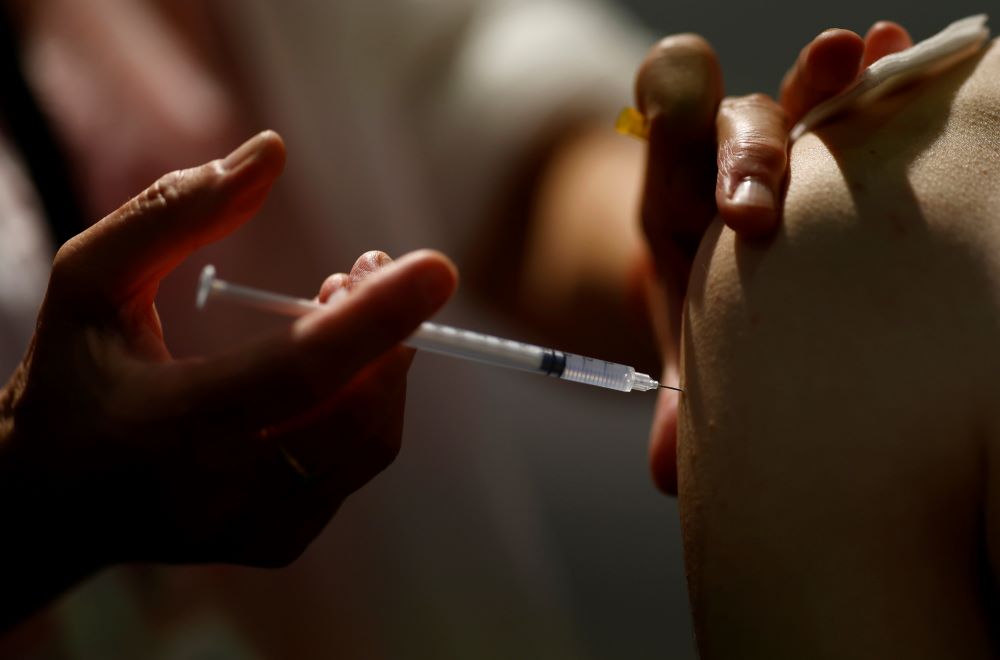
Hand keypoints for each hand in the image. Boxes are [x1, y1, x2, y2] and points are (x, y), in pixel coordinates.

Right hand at [0, 131, 457, 626]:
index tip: (438, 268)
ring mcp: (252, 532)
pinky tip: (329, 368)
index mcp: (162, 427)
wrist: (49, 502)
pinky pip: (354, 465)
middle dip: (384, 333)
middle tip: (361, 269)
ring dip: (381, 365)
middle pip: (354, 415)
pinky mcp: (277, 544)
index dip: (375, 317)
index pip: (298, 373)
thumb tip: (273, 152)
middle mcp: (214, 495)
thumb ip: (174, 213)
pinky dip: (363, 404)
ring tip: (339, 307)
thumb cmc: (72, 376)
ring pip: (369, 443)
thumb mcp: (91, 281)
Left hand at [637, 23, 911, 492]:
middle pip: (735, 128)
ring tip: (861, 53)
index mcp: (678, 197)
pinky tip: (906, 57)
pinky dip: (878, 85)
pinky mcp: (844, 148)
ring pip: (801, 102)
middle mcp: (733, 162)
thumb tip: (667, 473)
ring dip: (825, 81)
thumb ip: (681, 398)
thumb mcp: (693, 347)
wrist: (731, 284)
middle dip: (752, 155)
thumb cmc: (710, 313)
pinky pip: (859, 107)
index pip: (667, 139)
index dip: (673, 124)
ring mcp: (792, 147)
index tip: (712, 169)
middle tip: (760, 205)